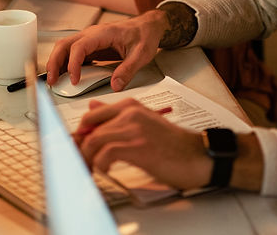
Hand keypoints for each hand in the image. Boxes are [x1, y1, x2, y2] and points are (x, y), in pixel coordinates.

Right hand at [46, 10, 167, 91]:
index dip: (73, 63)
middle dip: (54, 62)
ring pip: (65, 48)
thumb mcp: (141, 54)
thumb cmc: (144, 35)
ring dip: (56, 63)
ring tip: (54, 80)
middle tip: (52, 81)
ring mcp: (90, 39)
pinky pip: (73, 53)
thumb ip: (128, 70)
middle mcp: (92, 34)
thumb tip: (115, 85)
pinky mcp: (91, 46)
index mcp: (102, 33)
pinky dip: (65, 64)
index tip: (74, 79)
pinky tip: (65, 76)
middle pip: (64, 45)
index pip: (79, 46)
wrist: (148, 27)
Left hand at [75, 98, 210, 189]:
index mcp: (130, 106)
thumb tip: (93, 107)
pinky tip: (107, 170)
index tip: (77, 148)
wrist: (199, 155)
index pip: (91, 116)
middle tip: (80, 163)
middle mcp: (130, 113)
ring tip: (91, 170)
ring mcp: (133, 129)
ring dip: (88, 159)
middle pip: (88, 128)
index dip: (79, 134)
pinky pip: (105, 154)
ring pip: (93, 141)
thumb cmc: (173, 144)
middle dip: (79, 148)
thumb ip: (117, 115)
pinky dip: (100, 165)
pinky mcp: (137, 147)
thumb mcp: (144, 122)